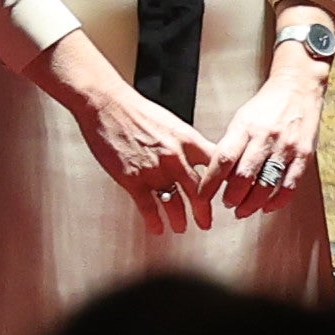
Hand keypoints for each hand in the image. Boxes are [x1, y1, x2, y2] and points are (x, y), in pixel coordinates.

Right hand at [55, 56, 217, 234]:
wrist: (108, 105)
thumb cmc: (139, 112)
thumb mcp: (174, 124)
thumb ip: (187, 144)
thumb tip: (200, 158)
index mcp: (189, 140)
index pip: (216, 166)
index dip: (223, 183)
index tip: (226, 195)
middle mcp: (176, 156)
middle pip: (199, 190)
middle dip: (204, 211)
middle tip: (207, 223)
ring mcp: (154, 169)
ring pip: (174, 202)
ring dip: (180, 218)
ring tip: (183, 227)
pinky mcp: (132, 178)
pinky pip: (148, 206)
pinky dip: (154, 220)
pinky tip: (158, 229)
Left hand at [215, 51, 325, 216]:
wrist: (298, 87)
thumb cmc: (266, 105)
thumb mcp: (241, 120)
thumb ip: (231, 146)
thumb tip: (217, 177)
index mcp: (245, 127)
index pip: (223, 160)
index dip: (210, 183)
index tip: (202, 198)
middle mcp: (266, 137)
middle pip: (243, 177)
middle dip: (231, 198)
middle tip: (227, 204)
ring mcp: (287, 146)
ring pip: (266, 185)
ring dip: (251, 204)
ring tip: (243, 210)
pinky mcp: (304, 154)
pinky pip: (290, 184)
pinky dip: (277, 201)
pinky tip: (268, 207)